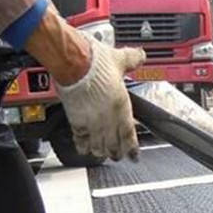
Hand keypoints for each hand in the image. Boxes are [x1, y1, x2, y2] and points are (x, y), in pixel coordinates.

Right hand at [26, 9, 145, 159]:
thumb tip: (140, 56)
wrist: (72, 61)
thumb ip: (131, 59)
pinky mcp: (75, 120)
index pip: (129, 135)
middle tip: (117, 156)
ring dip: (100, 151)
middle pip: (114, 145)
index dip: (132, 148)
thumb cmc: (94, 61)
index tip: (134, 156)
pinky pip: (80, 139)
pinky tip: (83, 148)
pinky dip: (82, 146)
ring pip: (98, 146)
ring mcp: (92, 121)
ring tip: (101, 154)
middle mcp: (108, 118)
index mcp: (122, 107)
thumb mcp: (119, 59)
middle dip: (116, 152)